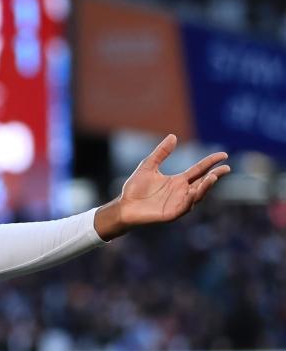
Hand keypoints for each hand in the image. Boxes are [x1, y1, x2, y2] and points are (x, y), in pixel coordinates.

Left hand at [95, 135, 229, 239]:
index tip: (224, 155)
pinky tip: (194, 191)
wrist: (123, 206)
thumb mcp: (148, 166)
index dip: (211, 162)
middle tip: (226, 168)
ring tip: (212, 177)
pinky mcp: (172, 214)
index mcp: (178, 181)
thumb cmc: (135, 189)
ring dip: (206, 187)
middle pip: (203, 183)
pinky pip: (185, 207)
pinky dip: (191, 200)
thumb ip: (161, 153)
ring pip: (197, 195)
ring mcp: (178, 203)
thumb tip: (173, 136)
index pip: (199, 170)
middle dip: (215, 176)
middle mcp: (182, 192)